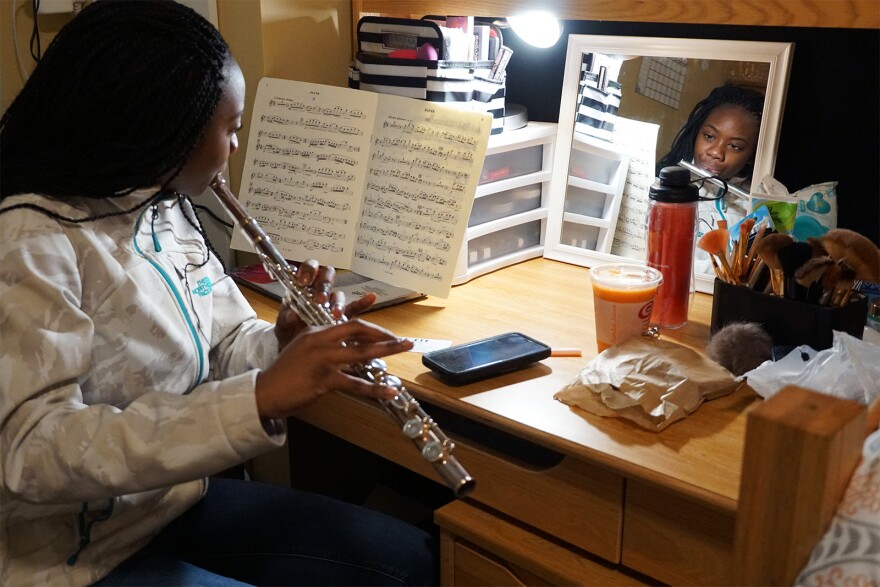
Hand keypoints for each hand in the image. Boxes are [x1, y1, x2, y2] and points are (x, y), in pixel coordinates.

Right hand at [256, 319, 413, 418]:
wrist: (265, 391)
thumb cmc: (286, 373)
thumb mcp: (303, 349)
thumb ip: (325, 345)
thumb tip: (352, 350)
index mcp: (317, 330)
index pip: (350, 323)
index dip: (372, 328)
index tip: (387, 335)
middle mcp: (321, 340)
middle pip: (359, 331)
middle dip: (384, 335)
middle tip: (403, 341)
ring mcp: (323, 359)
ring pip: (361, 353)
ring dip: (387, 351)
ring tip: (403, 350)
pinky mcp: (323, 379)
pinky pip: (354, 383)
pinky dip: (373, 389)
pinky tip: (388, 392)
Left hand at [274, 259, 377, 347]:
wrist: (296, 356)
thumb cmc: (288, 337)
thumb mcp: (282, 329)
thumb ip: (285, 320)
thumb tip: (292, 313)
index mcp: (303, 289)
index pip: (309, 269)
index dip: (308, 271)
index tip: (305, 282)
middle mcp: (319, 293)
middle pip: (327, 277)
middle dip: (324, 286)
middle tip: (320, 300)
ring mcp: (332, 305)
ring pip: (338, 295)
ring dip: (337, 302)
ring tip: (336, 315)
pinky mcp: (343, 318)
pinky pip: (355, 308)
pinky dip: (363, 302)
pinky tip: (371, 297)